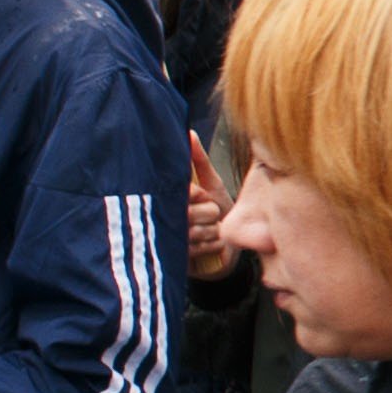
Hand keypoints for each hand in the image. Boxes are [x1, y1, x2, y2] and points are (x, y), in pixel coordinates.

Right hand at [184, 140, 234, 281]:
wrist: (227, 244)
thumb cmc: (218, 208)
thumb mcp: (210, 182)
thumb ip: (198, 159)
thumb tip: (189, 133)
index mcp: (170, 198)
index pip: (182, 192)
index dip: (198, 194)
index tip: (203, 195)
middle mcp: (164, 218)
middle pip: (191, 213)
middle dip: (209, 213)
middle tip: (211, 214)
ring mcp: (170, 240)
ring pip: (198, 231)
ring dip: (212, 230)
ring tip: (211, 228)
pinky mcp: (177, 259)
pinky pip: (201, 248)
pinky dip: (213, 245)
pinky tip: (211, 242)